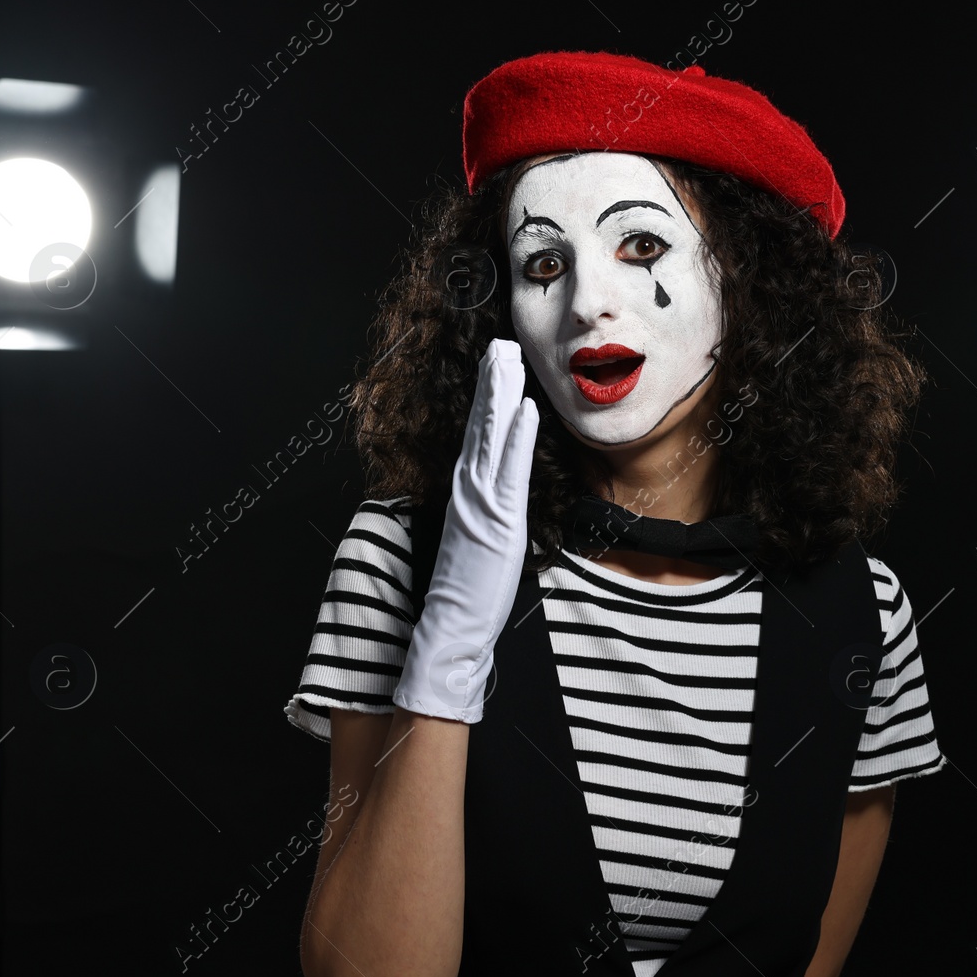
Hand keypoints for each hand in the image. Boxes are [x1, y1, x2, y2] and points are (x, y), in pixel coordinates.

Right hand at [392, 338, 538, 722]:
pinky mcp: (496, 521)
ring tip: (509, 359)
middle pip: (481, 427)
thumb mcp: (479, 541)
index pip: (478, 439)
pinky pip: (509, 470)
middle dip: (492, 384)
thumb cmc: (466, 592)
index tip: (497, 368)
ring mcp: (480, 504)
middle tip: (501, 346)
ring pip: (491, 437)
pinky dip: (517, 438)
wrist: (450, 630)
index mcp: (467, 495)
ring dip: (502, 396)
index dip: (488, 402)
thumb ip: (483, 510)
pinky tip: (526, 410)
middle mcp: (469, 492)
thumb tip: (494, 490)